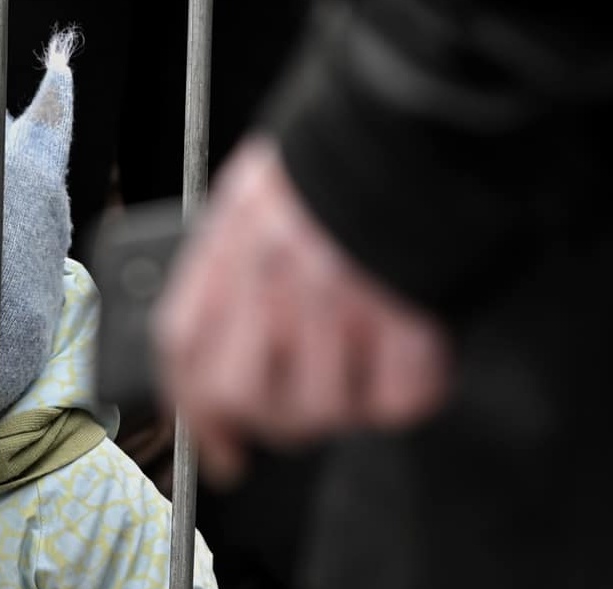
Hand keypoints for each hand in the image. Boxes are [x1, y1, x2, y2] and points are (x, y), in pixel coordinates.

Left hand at [152, 137, 451, 487]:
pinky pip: (396, 401)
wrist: (429, 112)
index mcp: (233, 238)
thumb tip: (209, 353)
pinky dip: (407, 393)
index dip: (197, 415)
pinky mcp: (409, 319)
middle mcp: (275, 275)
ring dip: (342, 406)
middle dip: (270, 419)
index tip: (223, 450)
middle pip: (241, 395)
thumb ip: (229, 261)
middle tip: (303, 408)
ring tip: (366, 363)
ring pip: (317, 410)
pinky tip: (411, 357)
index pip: (183, 349)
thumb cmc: (349, 156)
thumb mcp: (262, 189)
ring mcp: (340, 300)